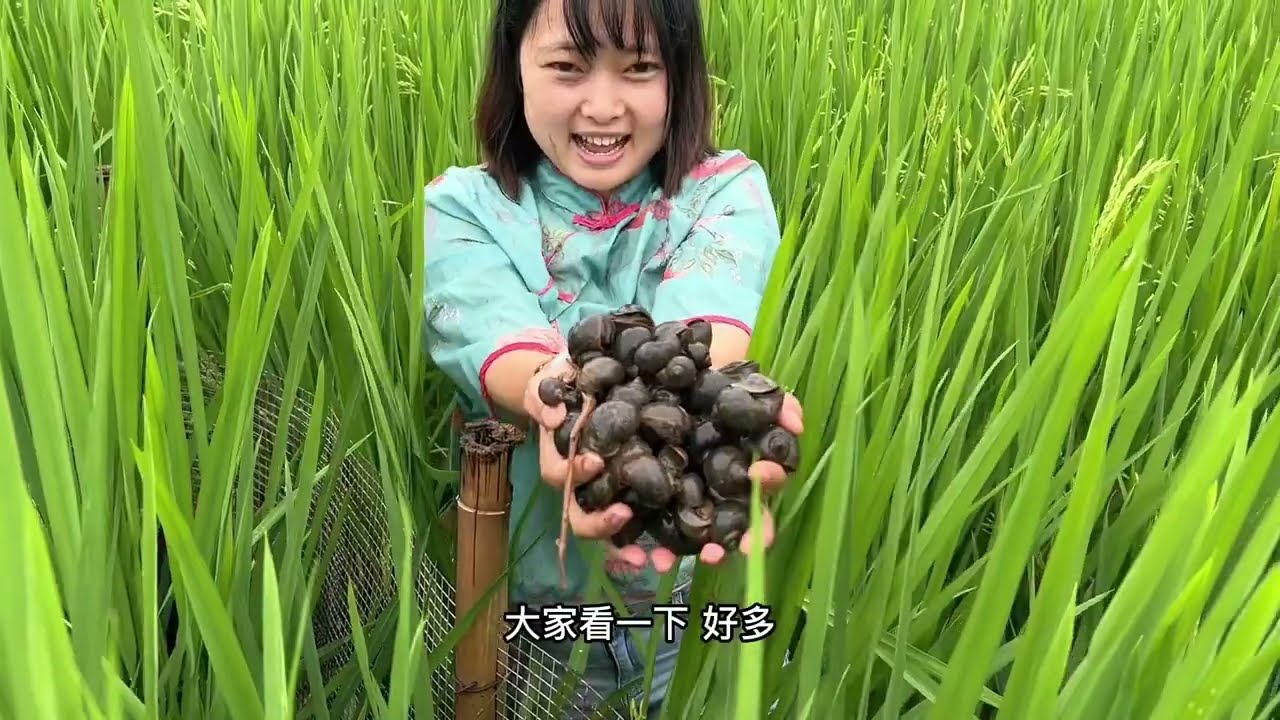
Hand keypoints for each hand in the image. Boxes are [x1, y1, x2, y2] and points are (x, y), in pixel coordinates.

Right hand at [526, 354, 638, 542]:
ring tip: (644, 554)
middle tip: (623, 513)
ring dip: (621, 543)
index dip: (574, 472)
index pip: (558, 473)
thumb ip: (545, 395)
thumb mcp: (550, 380)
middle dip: (598, 522)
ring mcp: (600, 491)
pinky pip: (632, 523)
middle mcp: (576, 483)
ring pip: (603, 528)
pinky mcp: (626, 490)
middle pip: (578, 516)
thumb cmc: (563, 381)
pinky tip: (662, 557)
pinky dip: (643, 543)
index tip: (596, 462)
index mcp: (558, 457)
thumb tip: (554, 416)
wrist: (580, 382)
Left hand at [633, 391, 804, 573]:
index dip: (767, 484)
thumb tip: (795, 424)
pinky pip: (653, 522)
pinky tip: (642, 555)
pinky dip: (647, 543)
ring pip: (694, 533)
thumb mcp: (752, 388)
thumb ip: (779, 404)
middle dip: (730, 544)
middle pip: (732, 525)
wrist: (680, 371)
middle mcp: (723, 490)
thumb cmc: (723, 383)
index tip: (758, 475)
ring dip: (686, 552)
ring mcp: (690, 494)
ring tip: (673, 561)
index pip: (765, 488)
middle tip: (716, 553)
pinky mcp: (655, 492)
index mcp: (748, 470)